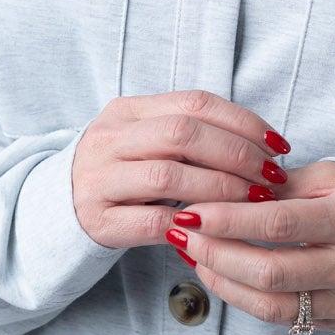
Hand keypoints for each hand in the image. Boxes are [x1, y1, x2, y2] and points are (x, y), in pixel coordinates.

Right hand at [70, 89, 292, 250]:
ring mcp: (99, 178)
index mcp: (128, 111)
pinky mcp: (97, 219)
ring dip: (221, 188)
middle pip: (183, 133)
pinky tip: (217, 230)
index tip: (278, 145)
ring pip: (168, 174)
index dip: (243, 122)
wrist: (56, 211)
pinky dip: (190, 224)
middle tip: (271, 177)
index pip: (194, 103)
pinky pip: (152, 220)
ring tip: (253, 203)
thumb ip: (190, 135)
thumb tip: (262, 144)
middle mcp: (110, 138)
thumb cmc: (122, 176)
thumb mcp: (145, 142)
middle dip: (237, 154)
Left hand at [164, 159, 334, 334]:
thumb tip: (223, 192)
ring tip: (194, 256)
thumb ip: (280, 188)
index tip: (191, 211)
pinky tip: (221, 275)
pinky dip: (245, 298)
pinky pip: (283, 318)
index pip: (279, 224)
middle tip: (182, 234)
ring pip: (273, 305)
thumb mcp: (331, 178)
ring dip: (223, 282)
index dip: (229, 220)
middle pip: (271, 272)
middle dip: (217, 254)